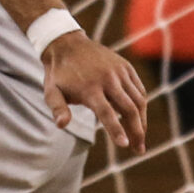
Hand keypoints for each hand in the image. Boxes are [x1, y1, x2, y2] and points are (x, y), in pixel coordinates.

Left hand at [42, 33, 148, 152]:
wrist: (66, 43)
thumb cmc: (58, 74)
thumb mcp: (51, 92)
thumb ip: (57, 108)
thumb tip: (62, 125)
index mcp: (89, 88)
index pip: (107, 113)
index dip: (116, 130)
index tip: (125, 145)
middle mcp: (108, 79)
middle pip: (129, 108)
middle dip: (137, 131)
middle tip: (139, 149)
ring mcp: (119, 71)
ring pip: (138, 100)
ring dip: (142, 121)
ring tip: (140, 138)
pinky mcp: (125, 67)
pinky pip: (139, 89)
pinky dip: (141, 105)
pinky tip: (140, 119)